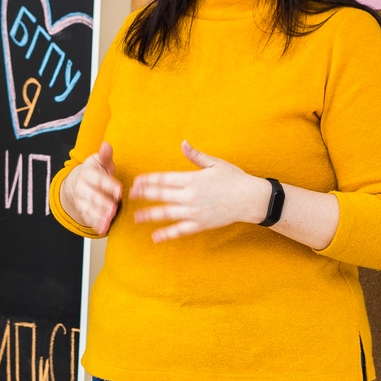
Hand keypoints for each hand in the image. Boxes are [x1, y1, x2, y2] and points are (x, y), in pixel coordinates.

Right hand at [61, 141, 121, 234]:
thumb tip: (106, 144)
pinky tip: (103, 230)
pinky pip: (88, 219)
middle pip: (91, 196)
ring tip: (108, 221)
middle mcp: (80, 188)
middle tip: (113, 209)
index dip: (109, 185)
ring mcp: (80, 201)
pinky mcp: (82, 211)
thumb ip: (105, 155)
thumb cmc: (95, 171)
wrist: (77, 182)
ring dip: (98, 216)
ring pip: (88, 209)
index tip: (120, 190)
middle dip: (102, 203)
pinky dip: (95, 225)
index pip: (98, 179)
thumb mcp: (100, 161)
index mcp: (86, 173)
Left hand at [130, 140, 270, 241]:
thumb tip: (183, 143)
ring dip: (150, 215)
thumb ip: (195, 156)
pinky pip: (180, 230)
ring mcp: (194, 211)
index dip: (148, 180)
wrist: (250, 199)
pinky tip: (155, 237)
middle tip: (129, 196)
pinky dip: (167, 234)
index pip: (164, 179)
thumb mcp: (215, 163)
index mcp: (192, 179)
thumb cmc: (233, 178)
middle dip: (143, 195)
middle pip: (161, 195)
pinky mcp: (200, 224)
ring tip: (136, 217)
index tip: (136, 181)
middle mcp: (190, 195)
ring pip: (166, 213)